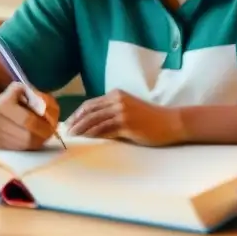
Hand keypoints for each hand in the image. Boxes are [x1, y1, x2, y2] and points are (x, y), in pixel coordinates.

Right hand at [0, 82, 59, 150]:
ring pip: (26, 145)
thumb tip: (49, 111)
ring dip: (39, 140)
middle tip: (52, 130)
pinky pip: (20, 148)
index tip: (53, 121)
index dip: (44, 123)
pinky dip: (31, 144)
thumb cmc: (11, 100)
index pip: (28, 120)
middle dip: (44, 134)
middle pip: (28, 136)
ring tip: (44, 133)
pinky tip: (34, 137)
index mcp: (2, 106)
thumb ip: (38, 98)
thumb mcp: (23, 91)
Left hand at [66, 89, 183, 145]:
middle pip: (90, 111)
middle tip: (66, 132)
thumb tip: (93, 124)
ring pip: (95, 121)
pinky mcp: (126, 124)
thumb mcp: (130, 108)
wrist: (170, 122)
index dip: (78, 114)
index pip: (91, 103)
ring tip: (73, 137)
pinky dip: (93, 135)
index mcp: (117, 94)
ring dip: (81, 130)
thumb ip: (113, 112)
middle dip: (76, 122)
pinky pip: (104, 130)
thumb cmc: (150, 119)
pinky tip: (87, 140)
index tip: (69, 123)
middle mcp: (118, 100)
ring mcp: (122, 111)